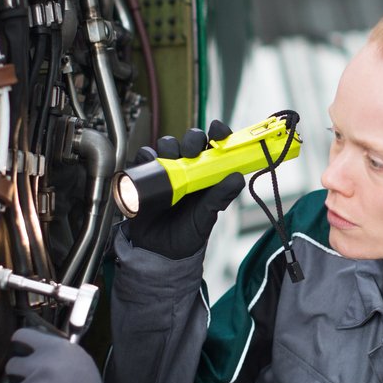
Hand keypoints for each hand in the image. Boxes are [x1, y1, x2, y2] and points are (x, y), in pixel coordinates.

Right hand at [124, 120, 244, 259]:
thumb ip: (221, 197)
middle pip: (190, 139)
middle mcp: (188, 167)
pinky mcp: (146, 175)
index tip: (218, 130)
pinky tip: (151, 164)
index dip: (218, 133)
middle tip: (191, 152)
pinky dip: (147, 156)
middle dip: (191, 140)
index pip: (215, 145)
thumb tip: (237, 178)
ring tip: (171, 163)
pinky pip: (145, 157)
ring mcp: (167, 170)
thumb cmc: (187, 233)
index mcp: (207, 173)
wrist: (159, 252)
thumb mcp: (207, 216)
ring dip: (169, 147)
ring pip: (167, 143)